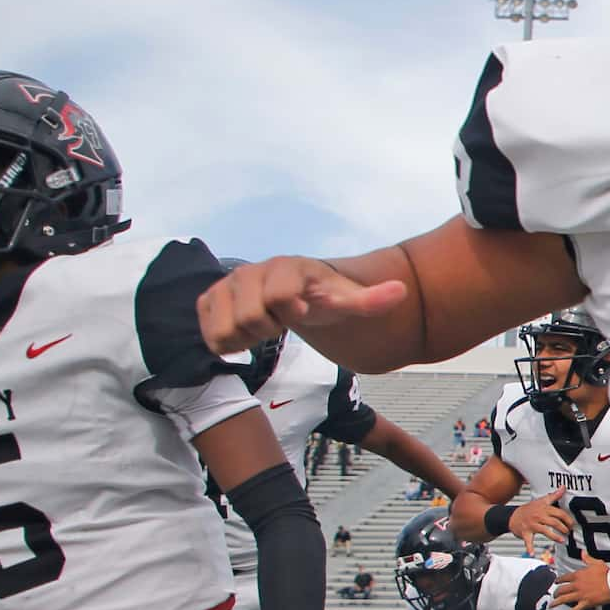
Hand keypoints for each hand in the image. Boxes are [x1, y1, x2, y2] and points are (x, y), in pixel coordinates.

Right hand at [197, 255, 408, 352]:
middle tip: (282, 322)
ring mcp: (225, 285)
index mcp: (285, 267)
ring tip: (265, 325)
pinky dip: (228, 342)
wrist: (296, 295)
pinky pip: (209, 335)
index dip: (292, 312)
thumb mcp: (349, 301)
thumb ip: (372, 300)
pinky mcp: (208, 301)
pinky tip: (246, 332)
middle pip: (249, 318)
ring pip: (225, 329)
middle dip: (269, 327)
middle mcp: (249, 271)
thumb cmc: (323, 298)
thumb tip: (401, 291)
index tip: (303, 312)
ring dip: (247, 336)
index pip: (279, 298)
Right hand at [508, 487, 576, 551]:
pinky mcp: (525, 532)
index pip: (559, 513)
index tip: (572, 524)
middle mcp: (538, 516)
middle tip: (568, 532)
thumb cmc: (528, 509)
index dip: (568, 519)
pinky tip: (532, 553)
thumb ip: (554, 495)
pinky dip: (529, 547)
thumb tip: (563, 487)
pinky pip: (528, 540)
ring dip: (555, 536)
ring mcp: (532, 525)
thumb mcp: (541, 501)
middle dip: (563, 528)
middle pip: (554, 522)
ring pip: (545, 531)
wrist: (511, 516)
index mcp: (544, 509)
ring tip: (562, 540)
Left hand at [553, 560, 609, 609]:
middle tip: (554, 595)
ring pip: (564, 599)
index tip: (556, 582)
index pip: (564, 578)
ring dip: (556, 602)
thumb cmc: (606, 573)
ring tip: (551, 605)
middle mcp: (577, 585)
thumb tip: (583, 553)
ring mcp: (580, 595)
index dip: (558, 580)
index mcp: (578, 575)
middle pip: (562, 589)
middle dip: (556, 593)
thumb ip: (587, 558)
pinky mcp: (586, 602)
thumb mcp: (596, 563)